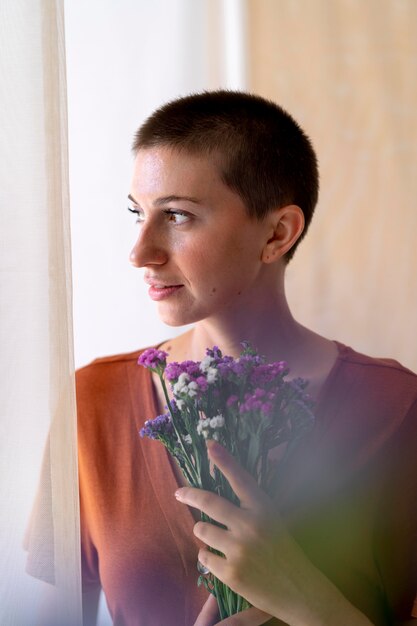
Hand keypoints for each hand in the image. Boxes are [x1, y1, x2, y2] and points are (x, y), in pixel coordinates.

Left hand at [176, 440, 372, 625]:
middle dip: (189, 495)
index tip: (209, 443)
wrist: (299, 591)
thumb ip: (249, 507)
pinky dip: (209, 558)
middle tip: (179, 493)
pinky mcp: (231, 573)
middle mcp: (250, 526)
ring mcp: (239, 550)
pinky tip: (225, 561)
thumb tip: (217, 494)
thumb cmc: (284, 551)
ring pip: (202, 530)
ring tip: (219, 539)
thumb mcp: (273, 520)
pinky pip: (204, 557)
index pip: (240, 478)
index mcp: (264, 509)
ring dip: (204, 532)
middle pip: (209, 502)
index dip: (224, 460)